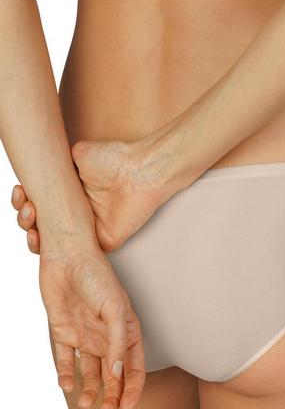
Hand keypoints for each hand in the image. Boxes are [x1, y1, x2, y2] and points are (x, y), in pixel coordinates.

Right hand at [11, 132, 178, 252]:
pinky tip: (40, 238)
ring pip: (54, 243)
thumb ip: (61, 161)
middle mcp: (79, 215)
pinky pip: (76, 253)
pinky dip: (55, 250)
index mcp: (72, 196)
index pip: (42, 205)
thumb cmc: (115, 159)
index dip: (26, 202)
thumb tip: (46, 162)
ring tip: (31, 220)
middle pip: (43, 225)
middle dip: (26, 217)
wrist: (140, 171)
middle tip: (27, 206)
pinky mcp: (103, 243)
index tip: (20, 193)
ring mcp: (89, 231)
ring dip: (34, 234)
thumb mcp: (80, 155)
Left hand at [39, 244, 145, 408]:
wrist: (67, 257)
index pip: (134, 366)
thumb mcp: (115, 310)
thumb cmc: (98, 277)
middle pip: (112, 374)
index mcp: (127, 330)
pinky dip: (66, 374)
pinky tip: (67, 385)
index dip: (133, 388)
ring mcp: (86, 336)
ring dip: (89, 389)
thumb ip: (118, 344)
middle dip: (111, 395)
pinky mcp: (64, 332)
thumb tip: (118, 376)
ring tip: (86, 403)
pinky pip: (65, 359)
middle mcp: (107, 337)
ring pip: (89, 371)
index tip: (127, 408)